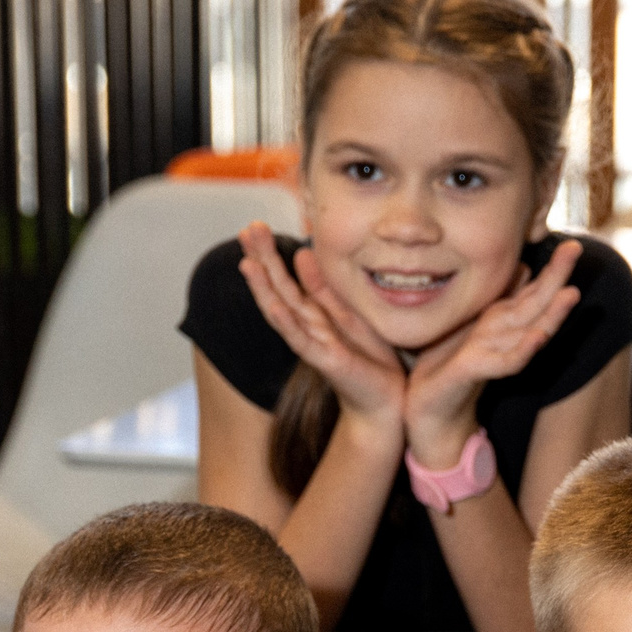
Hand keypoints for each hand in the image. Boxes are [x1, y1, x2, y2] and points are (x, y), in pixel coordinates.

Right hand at [236, 223, 407, 430]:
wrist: (385, 404)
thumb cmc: (369, 362)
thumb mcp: (348, 314)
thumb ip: (323, 289)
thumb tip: (302, 253)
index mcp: (314, 315)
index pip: (285, 280)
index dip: (270, 254)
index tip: (254, 227)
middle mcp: (307, 328)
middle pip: (278, 288)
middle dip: (262, 260)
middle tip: (246, 230)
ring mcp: (313, 344)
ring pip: (282, 311)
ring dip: (264, 288)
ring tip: (247, 263)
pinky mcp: (325, 361)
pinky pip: (301, 340)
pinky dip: (286, 322)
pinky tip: (273, 304)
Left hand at [400, 238, 583, 463]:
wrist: (429, 410)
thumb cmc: (448, 365)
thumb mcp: (473, 322)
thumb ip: (500, 299)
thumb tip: (524, 268)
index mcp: (501, 322)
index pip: (533, 292)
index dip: (552, 269)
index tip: (572, 243)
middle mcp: (504, 336)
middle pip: (537, 304)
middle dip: (557, 278)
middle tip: (577, 248)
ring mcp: (495, 354)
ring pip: (530, 331)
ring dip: (552, 314)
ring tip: (572, 293)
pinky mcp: (480, 372)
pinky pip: (509, 361)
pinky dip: (525, 348)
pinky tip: (538, 337)